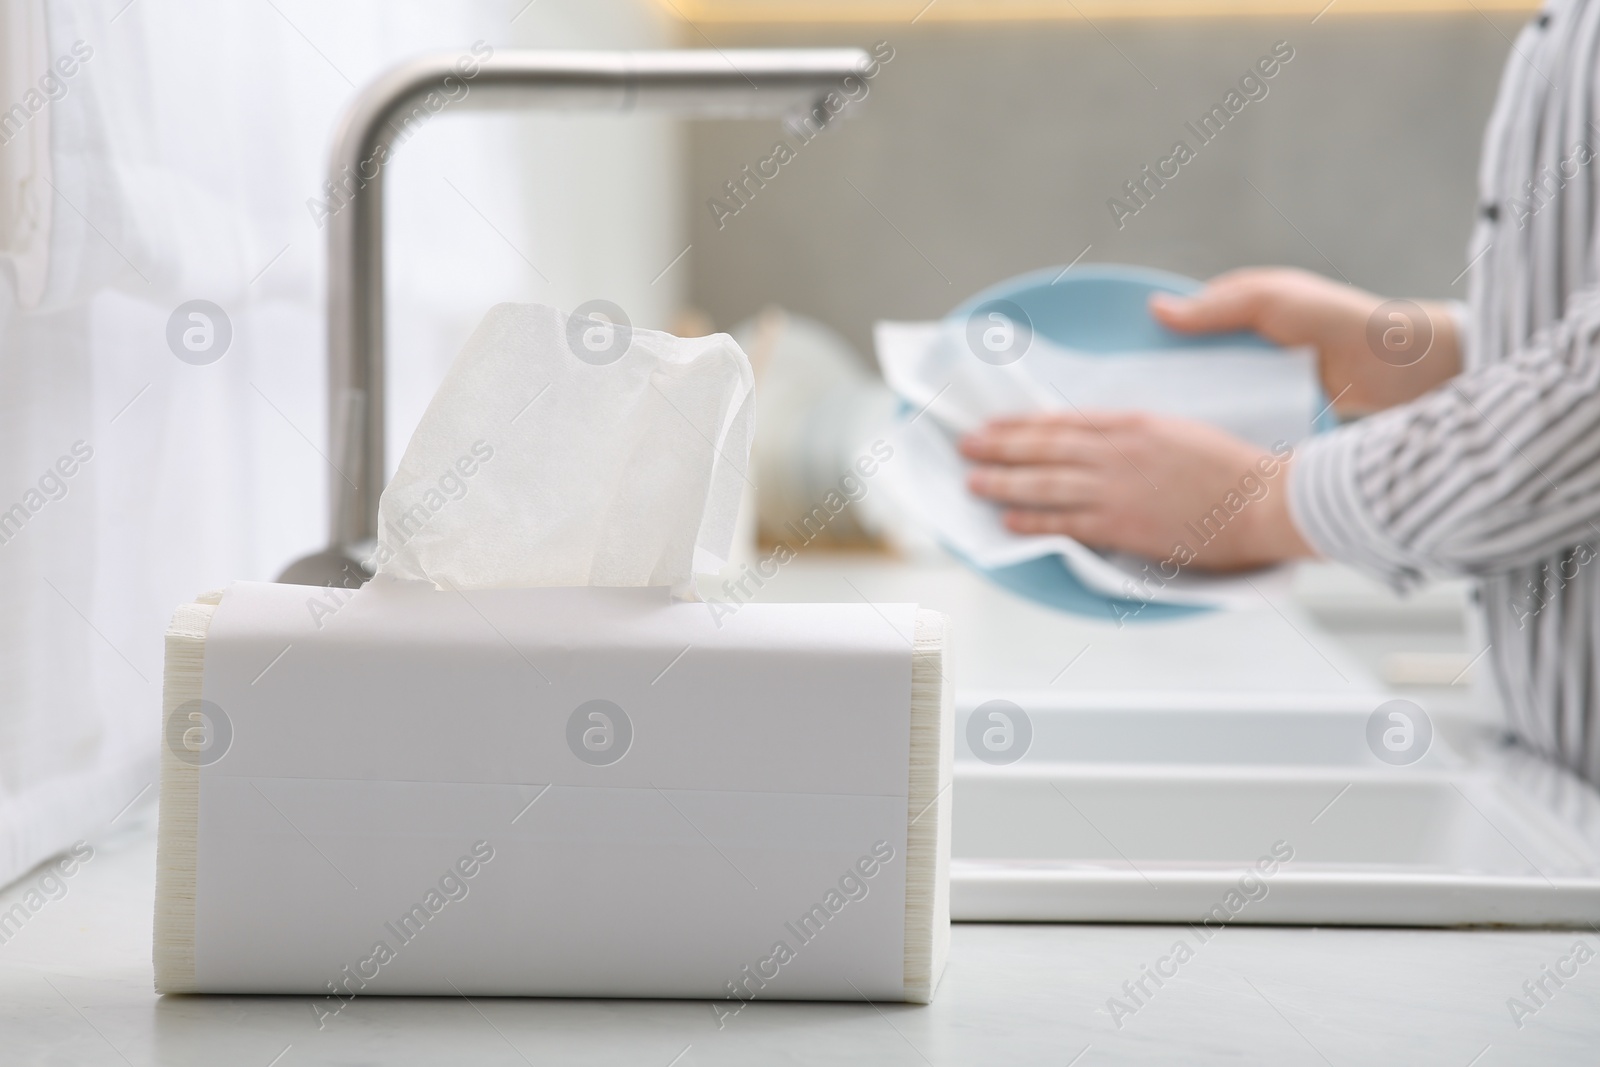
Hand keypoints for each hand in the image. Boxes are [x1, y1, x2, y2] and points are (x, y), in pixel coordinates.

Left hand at [960, 410, 1314, 572]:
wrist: (1261, 500)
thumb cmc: (1229, 467)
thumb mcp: (1177, 430)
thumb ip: (1133, 433)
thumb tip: (1098, 437)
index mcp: (1131, 423)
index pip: (1061, 421)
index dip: (1020, 424)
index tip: (994, 425)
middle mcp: (1116, 452)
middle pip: (1043, 447)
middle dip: (998, 447)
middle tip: (966, 446)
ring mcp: (1116, 489)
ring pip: (1044, 483)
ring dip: (1003, 481)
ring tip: (973, 481)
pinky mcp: (1122, 524)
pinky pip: (1065, 521)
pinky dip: (1032, 519)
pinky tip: (1008, 518)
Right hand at [1148, 267, 1459, 417]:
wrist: (1399, 368)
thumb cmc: (1338, 321)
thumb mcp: (1273, 301)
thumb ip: (1218, 305)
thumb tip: (1156, 310)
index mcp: (1240, 310)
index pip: (1180, 325)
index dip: (1149, 343)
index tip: (1118, 367)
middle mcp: (1245, 345)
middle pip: (1188, 364)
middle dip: (1162, 383)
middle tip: (1127, 409)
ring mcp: (1261, 379)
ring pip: (1208, 395)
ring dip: (1187, 410)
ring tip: (1150, 434)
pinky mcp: (1276, 410)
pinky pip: (1235, 418)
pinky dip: (1216, 429)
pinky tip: (1195, 447)